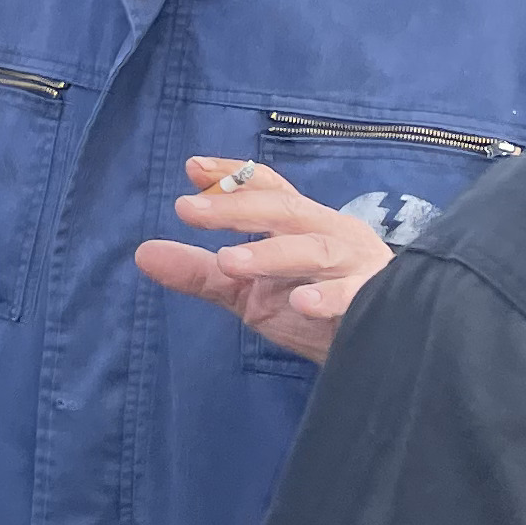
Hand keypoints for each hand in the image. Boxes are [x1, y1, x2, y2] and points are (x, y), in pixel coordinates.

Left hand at [132, 157, 394, 366]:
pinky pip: (354, 297)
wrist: (384, 357)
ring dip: (271, 253)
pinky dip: (330, 298)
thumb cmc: (316, 314)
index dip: (232, 177)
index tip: (191, 167)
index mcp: (305, 225)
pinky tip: (303, 304)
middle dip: (236, 208)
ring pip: (314, 248)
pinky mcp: (377, 304)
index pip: (268, 189)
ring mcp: (358, 267)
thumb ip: (201, 273)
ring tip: (228, 261)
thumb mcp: (250, 294)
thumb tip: (141, 253)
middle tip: (187, 210)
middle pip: (284, 209)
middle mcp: (333, 234)